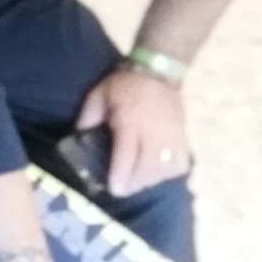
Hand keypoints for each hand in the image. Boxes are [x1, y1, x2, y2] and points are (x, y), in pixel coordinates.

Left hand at [76, 67, 189, 196]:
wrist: (158, 72)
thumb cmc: (124, 85)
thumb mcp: (98, 95)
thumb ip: (87, 118)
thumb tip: (77, 138)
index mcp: (130, 123)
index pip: (126, 155)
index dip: (120, 175)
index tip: (114, 189)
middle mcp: (153, 133)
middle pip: (147, 168)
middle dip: (134, 183)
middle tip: (122, 189)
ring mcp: (172, 137)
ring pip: (165, 169)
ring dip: (150, 181)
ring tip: (137, 182)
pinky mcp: (183, 137)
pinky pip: (181, 163)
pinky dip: (170, 173)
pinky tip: (158, 174)